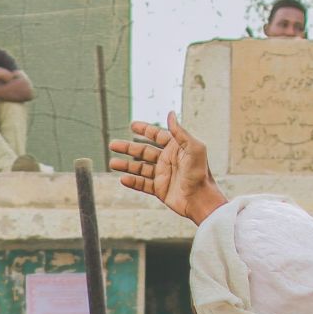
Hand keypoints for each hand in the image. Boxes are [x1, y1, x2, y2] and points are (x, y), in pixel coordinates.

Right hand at [109, 113, 226, 223]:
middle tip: (112, 144)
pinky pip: (142, 184)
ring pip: (139, 168)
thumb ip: (180, 132)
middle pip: (143, 151)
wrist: (200, 199)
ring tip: (112, 163)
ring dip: (126, 165)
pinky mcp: (159, 189)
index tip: (132, 125)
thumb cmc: (200, 173)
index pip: (157, 136)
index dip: (145, 130)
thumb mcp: (194, 148)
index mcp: (176, 148)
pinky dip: (132, 182)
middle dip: (128, 147)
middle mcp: (167, 160)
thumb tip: (170, 114)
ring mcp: (162, 175)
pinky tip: (123, 179)